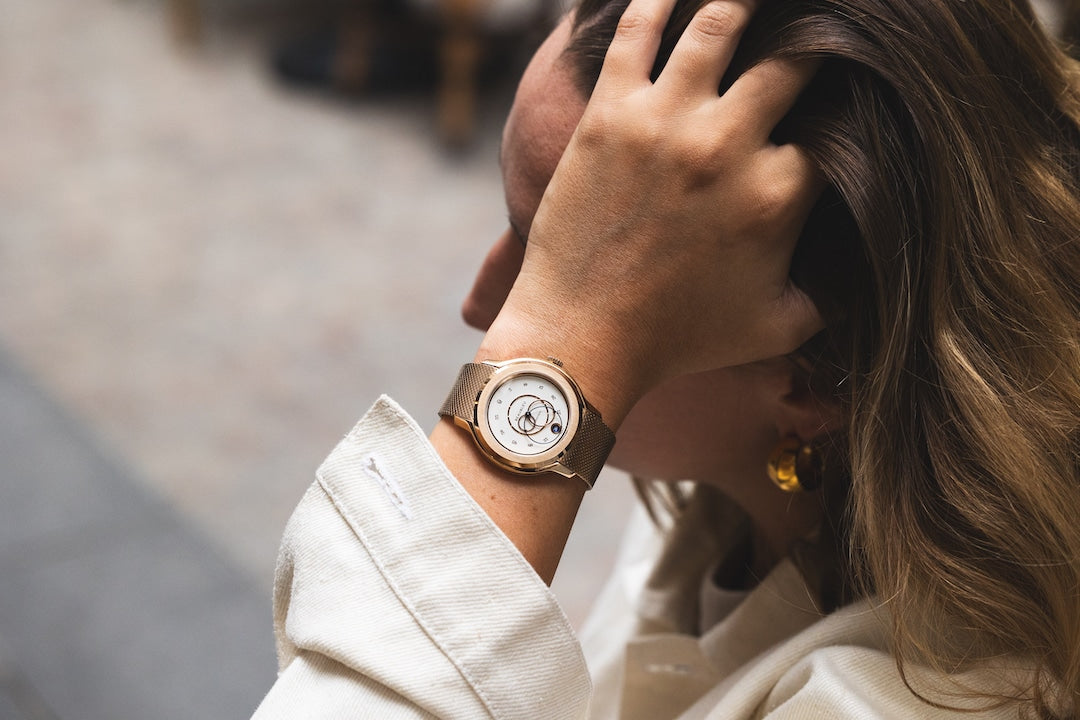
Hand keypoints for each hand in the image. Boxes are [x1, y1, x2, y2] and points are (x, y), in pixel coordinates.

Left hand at [485, 0, 822, 424]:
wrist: (582, 340)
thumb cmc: (678, 340)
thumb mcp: (777, 329)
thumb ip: (830, 297)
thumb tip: (866, 277)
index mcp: (777, 195)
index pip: (831, 129)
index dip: (840, 115)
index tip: (836, 107)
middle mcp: (728, 147)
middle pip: (791, 62)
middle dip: (809, 45)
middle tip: (810, 35)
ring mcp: (665, 124)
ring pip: (719, 24)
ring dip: (743, 0)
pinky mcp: (609, 114)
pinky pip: (638, 33)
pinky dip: (656, 1)